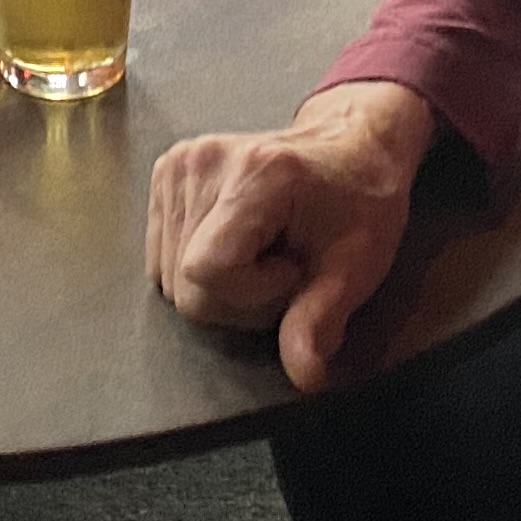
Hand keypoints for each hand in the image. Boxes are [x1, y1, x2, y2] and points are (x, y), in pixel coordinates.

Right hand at [146, 79, 438, 389]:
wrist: (350, 143)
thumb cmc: (360, 201)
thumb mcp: (357, 265)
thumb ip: (321, 319)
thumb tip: (303, 377)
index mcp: (256, 175)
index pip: (206, 273)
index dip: (251, 294)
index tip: (294, 271)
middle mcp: (203, 161)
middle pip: (184, 283)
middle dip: (235, 298)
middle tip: (283, 268)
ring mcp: (177, 162)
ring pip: (167, 276)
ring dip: (216, 284)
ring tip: (262, 253)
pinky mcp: (166, 170)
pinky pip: (160, 254)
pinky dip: (196, 264)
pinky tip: (237, 243)